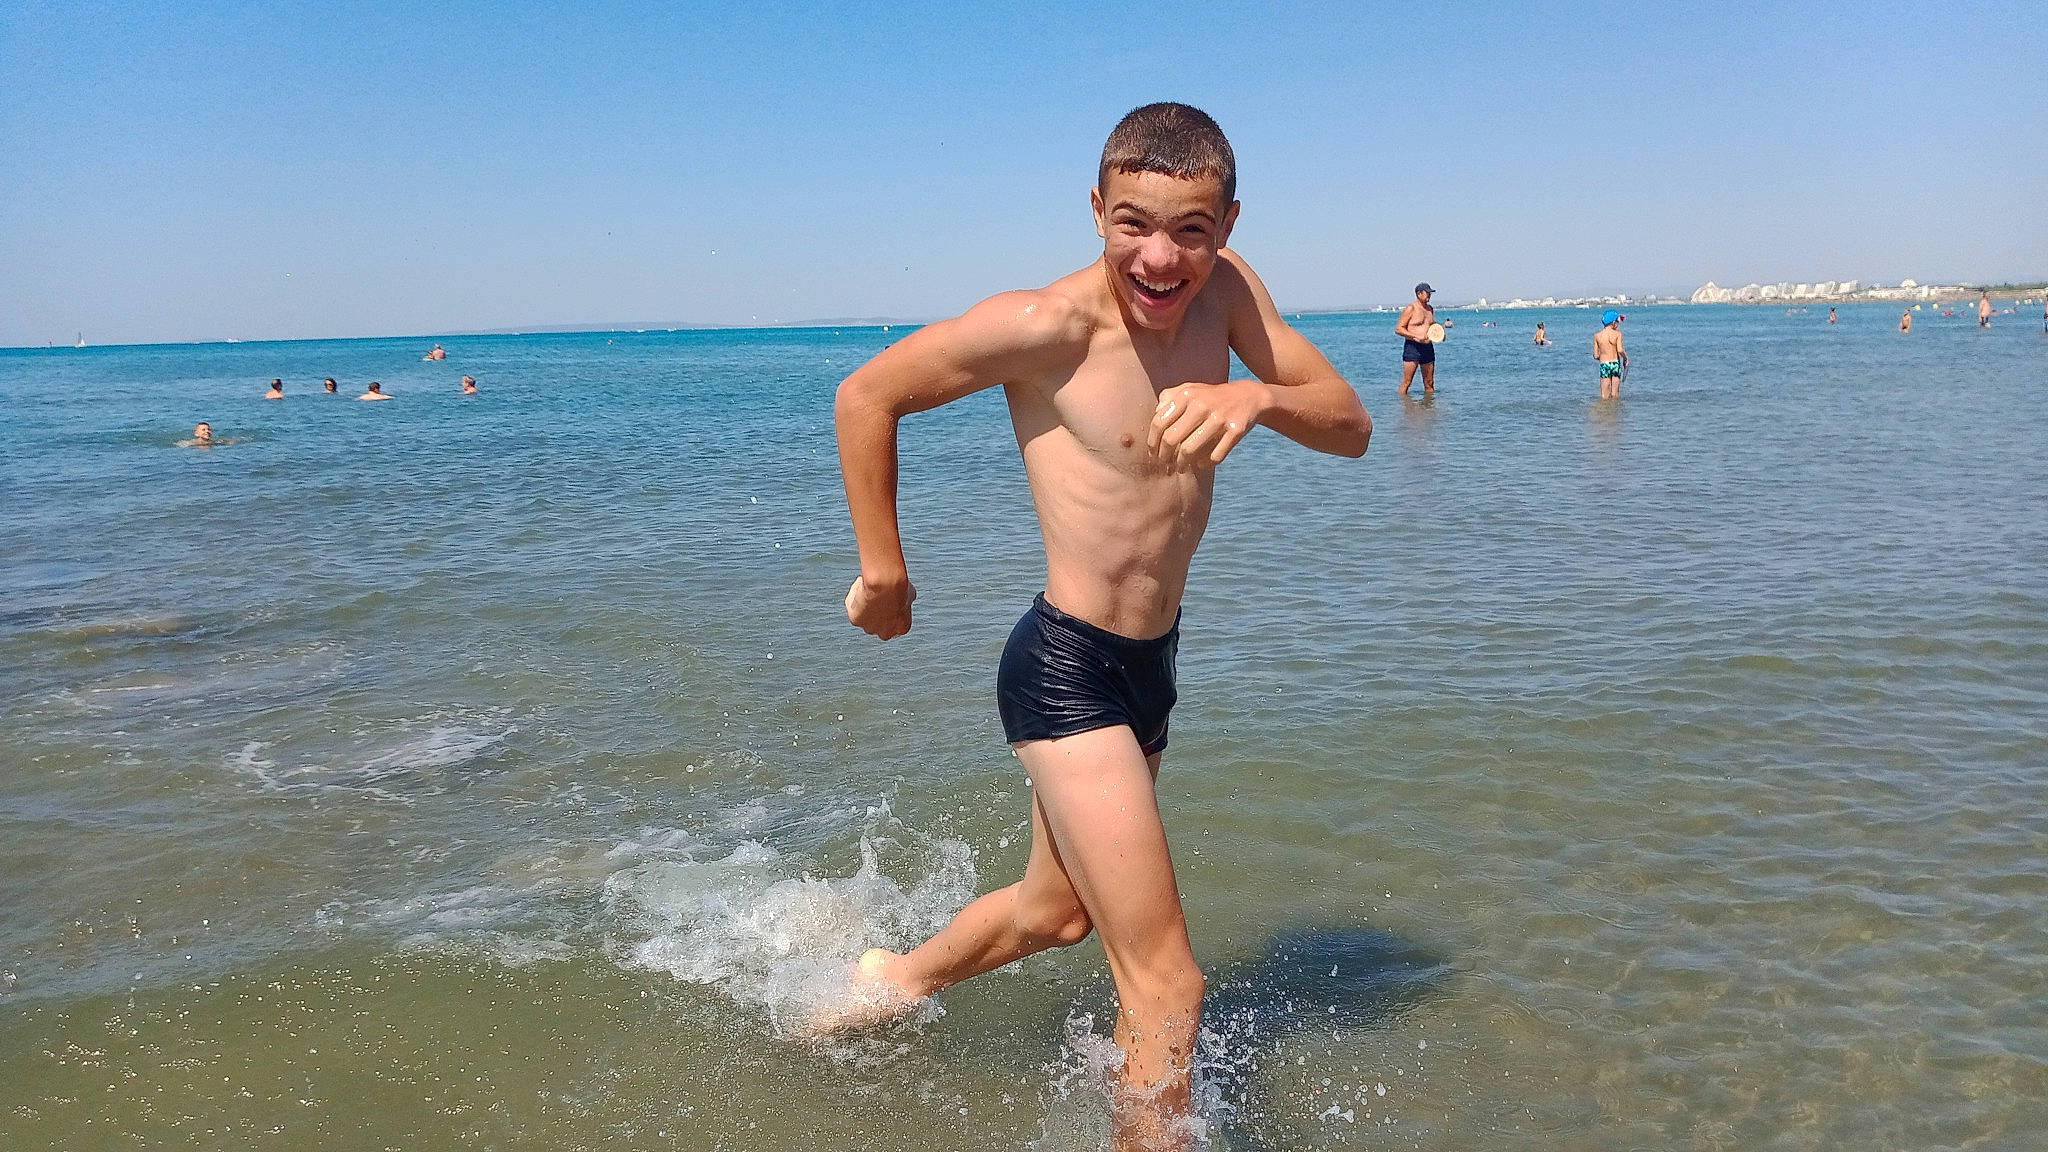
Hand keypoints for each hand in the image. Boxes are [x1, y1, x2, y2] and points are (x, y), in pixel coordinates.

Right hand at [846, 574, 915, 639]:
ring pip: (865, 618)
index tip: (888, 601)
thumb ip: (906, 600)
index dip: (891, 612)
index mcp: (902, 628)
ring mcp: (870, 629)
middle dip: (877, 613)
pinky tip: (861, 588)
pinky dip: (855, 599)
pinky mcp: (856, 621)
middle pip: (879, 625)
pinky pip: (854, 609)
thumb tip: (904, 596)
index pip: (896, 625)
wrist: (884, 584)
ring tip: (868, 590)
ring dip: (865, 606)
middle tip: (877, 596)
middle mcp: (886, 633)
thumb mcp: (910, 593)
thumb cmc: (898, 587)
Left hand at [1148, 380, 1267, 472]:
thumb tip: (1154, 416)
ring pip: (1190, 450)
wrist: (1247, 396)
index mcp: (1186, 395)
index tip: (1153, 454)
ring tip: (1180, 468)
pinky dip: (1205, 463)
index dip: (1152, 442)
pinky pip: (1215, 456)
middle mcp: (1201, 405)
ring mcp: (1219, 418)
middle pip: (1171, 438)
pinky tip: (1201, 464)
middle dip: (1164, 456)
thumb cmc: (1211, 397)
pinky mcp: (1236, 430)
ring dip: (1182, 464)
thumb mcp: (1190, 390)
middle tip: (1165, 464)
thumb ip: (1169, 398)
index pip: (1159, 423)